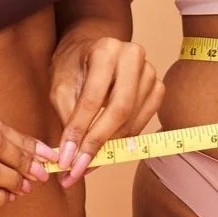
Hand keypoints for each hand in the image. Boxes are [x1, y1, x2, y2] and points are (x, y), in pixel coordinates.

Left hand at [48, 34, 163, 187]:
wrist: (91, 49)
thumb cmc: (73, 66)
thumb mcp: (60, 87)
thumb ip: (67, 119)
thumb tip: (71, 157)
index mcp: (106, 49)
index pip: (93, 97)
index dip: (79, 130)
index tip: (66, 159)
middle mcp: (133, 56)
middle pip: (120, 109)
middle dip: (98, 143)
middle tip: (79, 168)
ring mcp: (150, 71)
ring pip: (132, 118)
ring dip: (109, 146)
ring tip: (88, 163)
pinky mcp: (157, 87)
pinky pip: (144, 121)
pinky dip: (124, 139)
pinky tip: (107, 147)